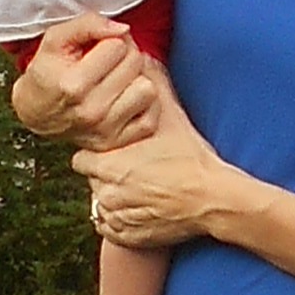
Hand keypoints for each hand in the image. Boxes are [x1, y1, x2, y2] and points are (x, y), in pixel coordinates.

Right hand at [11, 21, 159, 144]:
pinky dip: (144, 105)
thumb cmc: (47, 73)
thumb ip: (87, 24)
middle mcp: (92, 110)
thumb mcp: (55, 41)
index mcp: (73, 85)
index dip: (111, 40)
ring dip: (136, 80)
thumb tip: (123, 29)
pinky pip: (152, 117)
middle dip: (125, 55)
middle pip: (135, 64)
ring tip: (119, 80)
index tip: (99, 48)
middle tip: (109, 61)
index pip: (118, 45)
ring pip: (148, 89)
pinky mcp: (117, 141)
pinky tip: (126, 98)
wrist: (37, 113)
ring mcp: (106, 129)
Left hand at [76, 81, 251, 255]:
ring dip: (114, 199)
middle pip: (92, 182)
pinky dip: (122, 221)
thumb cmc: (191, 158)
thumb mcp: (172, 117)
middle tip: (133, 171)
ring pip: (101, 206)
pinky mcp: (128, 237)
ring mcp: (117, 218)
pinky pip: (111, 228)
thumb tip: (143, 56)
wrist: (213, 198)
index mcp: (108, 165)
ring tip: (141, 191)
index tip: (113, 154)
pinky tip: (143, 208)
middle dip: (106, 176)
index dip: (97, 155)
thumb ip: (153, 85)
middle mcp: (106, 193)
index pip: (81, 160)